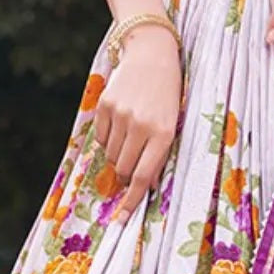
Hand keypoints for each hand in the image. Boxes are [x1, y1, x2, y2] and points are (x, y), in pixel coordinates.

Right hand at [94, 26, 181, 224]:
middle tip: (134, 160)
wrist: (152, 54)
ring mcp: (121, 115)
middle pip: (124, 169)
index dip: (131, 201)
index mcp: (163, 133)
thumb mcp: (173, 122)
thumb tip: (142, 183)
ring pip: (110, 155)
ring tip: (131, 135)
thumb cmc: (168, 94)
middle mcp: (141, 125)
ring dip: (118, 155)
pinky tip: (120, 122)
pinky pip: (100, 138)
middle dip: (127, 173)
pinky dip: (108, 139)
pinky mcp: (105, 106)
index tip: (121, 220)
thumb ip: (159, 152)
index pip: (144, 176)